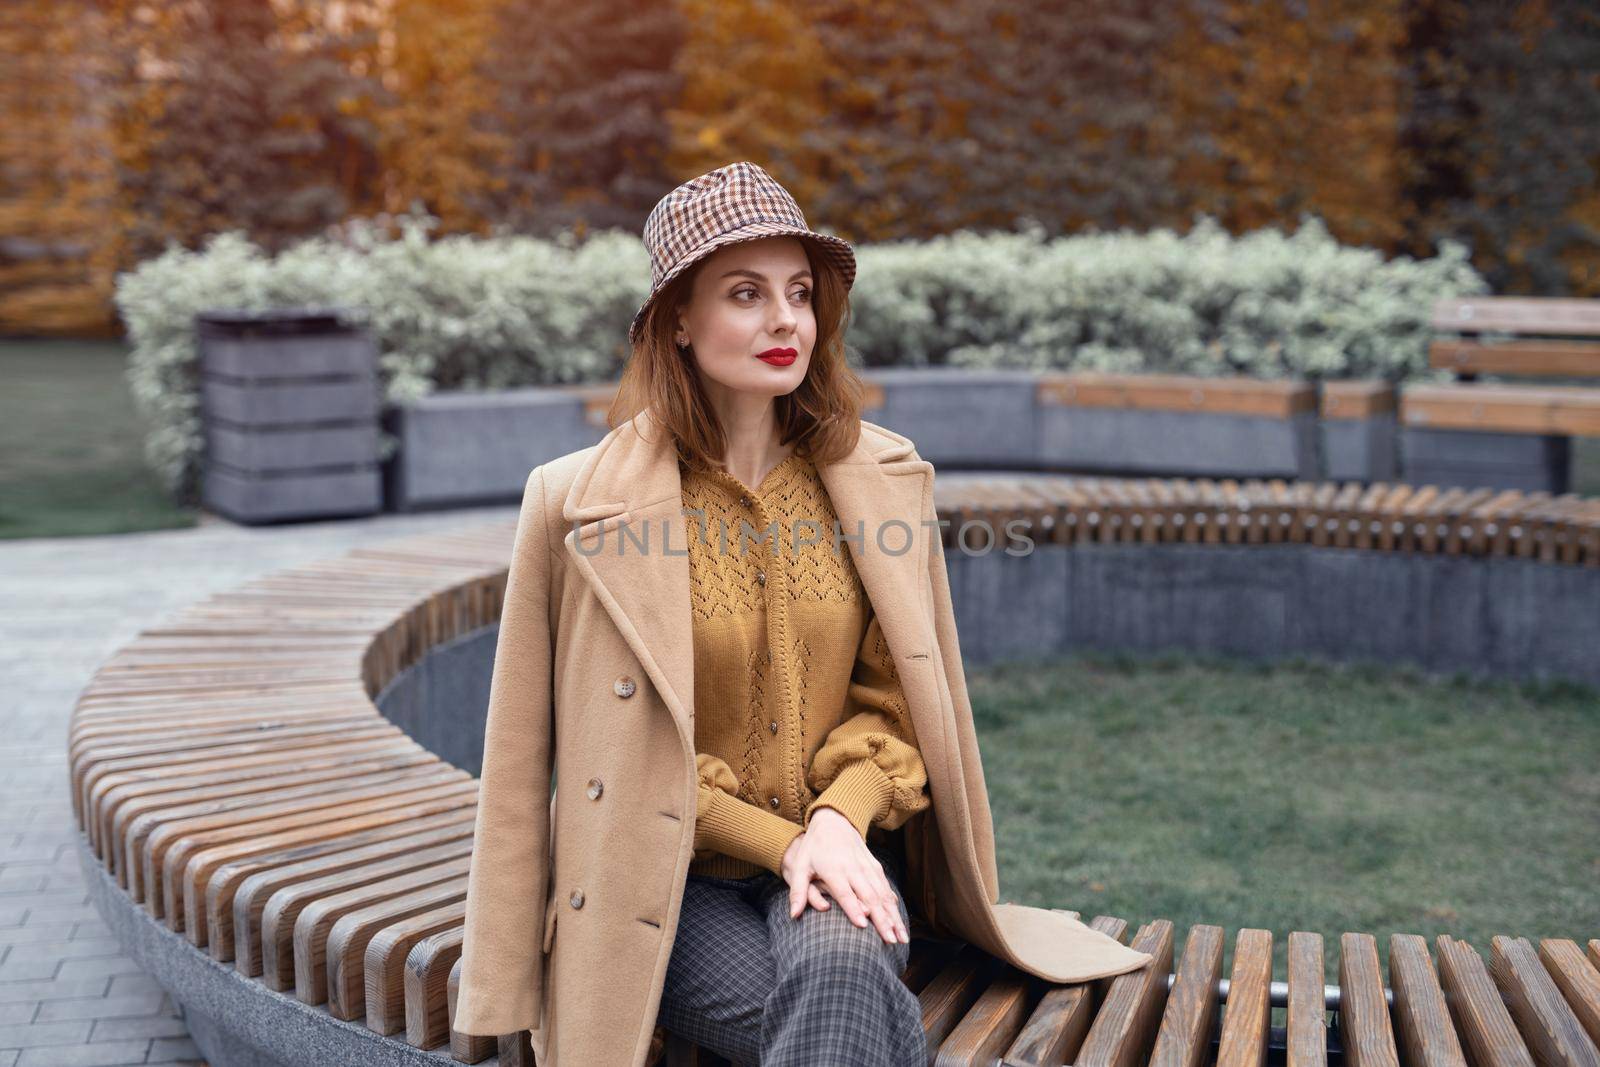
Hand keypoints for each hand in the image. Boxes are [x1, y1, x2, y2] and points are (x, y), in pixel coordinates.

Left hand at [778, 807, 908, 945]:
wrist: (834, 820)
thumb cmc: (814, 847)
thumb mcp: (800, 866)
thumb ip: (797, 891)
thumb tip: (793, 915)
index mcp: (834, 870)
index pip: (845, 893)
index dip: (854, 909)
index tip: (864, 926)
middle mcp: (854, 869)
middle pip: (870, 898)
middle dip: (882, 920)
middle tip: (891, 941)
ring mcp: (867, 867)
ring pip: (883, 895)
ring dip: (893, 917)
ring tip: (901, 937)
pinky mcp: (875, 866)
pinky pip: (886, 889)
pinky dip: (893, 906)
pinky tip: (898, 921)